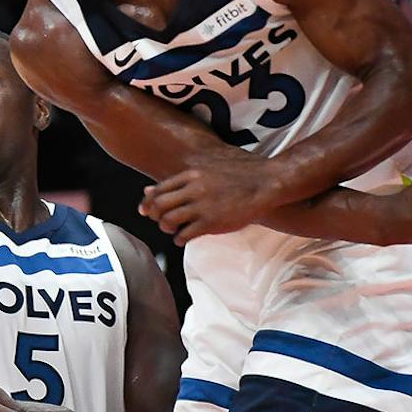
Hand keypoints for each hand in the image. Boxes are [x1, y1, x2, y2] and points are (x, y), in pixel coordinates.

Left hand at [139, 156, 279, 243]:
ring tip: (174, 230)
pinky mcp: (211, 222)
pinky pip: (184, 234)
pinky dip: (179, 239)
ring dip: (167, 228)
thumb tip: (149, 190)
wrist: (264, 183)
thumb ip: (180, 182)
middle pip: (159, 206)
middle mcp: (193, 189)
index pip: (158, 190)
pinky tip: (183, 238)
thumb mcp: (206, 173)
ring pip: (168, 220)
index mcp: (191, 175)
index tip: (146, 211)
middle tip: (162, 222)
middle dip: (156, 216)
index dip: (149, 203)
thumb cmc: (236, 178)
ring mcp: (202, 206)